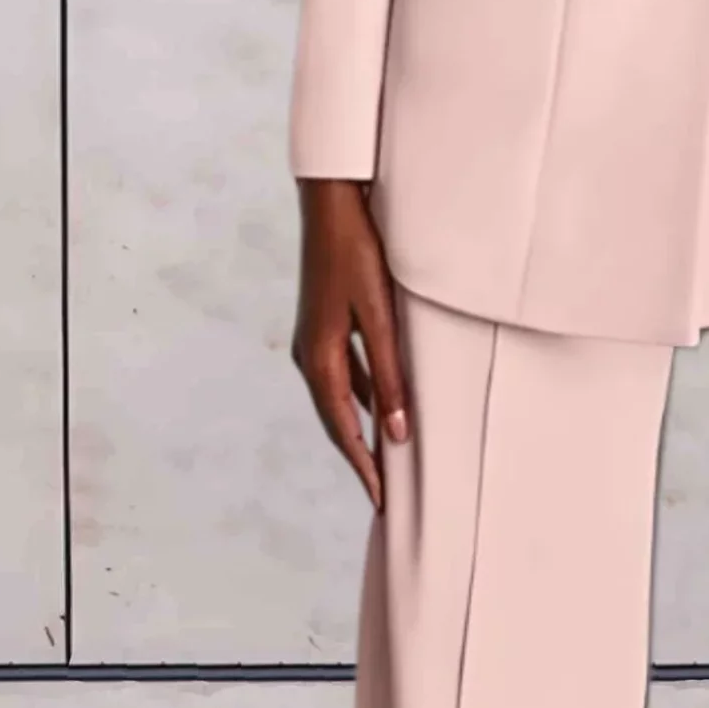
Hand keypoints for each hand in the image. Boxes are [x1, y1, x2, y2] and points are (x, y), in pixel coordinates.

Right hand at [290, 178, 408, 511]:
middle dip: (360, 457)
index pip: (344, 430)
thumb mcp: (380, 318)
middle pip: (336, 421)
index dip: (364, 467)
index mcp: (319, 360)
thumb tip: (399, 434)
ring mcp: (314, 340)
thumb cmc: (358, 255)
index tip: (382, 503)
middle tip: (384, 494)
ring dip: (361, 429)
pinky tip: (381, 405)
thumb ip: (392, 375)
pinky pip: (344, 376)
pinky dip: (363, 399)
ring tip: (385, 459)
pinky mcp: (324, 325)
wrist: (331, 205)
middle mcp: (309, 355)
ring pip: (340, 399)